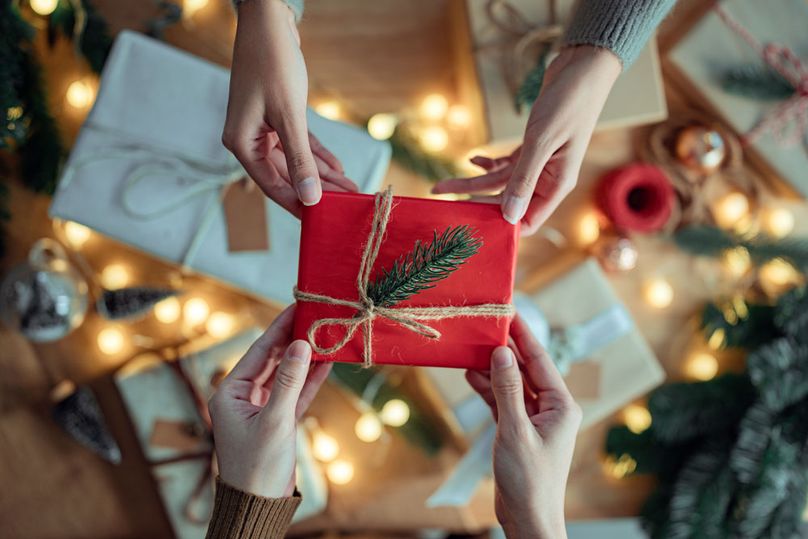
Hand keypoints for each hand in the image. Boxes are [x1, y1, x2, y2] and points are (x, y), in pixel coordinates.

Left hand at [208, 306, 330, 496]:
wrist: (259, 505)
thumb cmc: (258, 466)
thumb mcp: (275, 420)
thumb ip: (288, 381)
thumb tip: (300, 344)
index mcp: (230, 392)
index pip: (258, 352)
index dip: (279, 328)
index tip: (296, 306)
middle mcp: (243, 396)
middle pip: (272, 359)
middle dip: (293, 339)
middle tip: (315, 316)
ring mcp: (261, 408)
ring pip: (286, 375)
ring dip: (305, 358)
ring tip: (325, 334)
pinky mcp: (278, 420)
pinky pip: (295, 393)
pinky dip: (310, 380)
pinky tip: (326, 363)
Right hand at [223, 0, 356, 216]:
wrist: (268, 22)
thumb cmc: (272, 64)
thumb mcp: (289, 116)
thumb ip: (300, 160)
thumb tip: (310, 197)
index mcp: (241, 143)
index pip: (272, 185)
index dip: (298, 204)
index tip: (321, 221)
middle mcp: (249, 140)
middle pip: (287, 175)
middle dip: (318, 190)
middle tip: (345, 206)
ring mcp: (263, 128)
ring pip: (297, 160)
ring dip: (323, 174)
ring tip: (350, 189)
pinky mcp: (278, 116)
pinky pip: (300, 143)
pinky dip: (317, 154)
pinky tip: (338, 167)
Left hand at [432, 45, 620, 234]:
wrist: (582, 69)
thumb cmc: (569, 103)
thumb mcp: (542, 141)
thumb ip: (524, 179)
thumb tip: (509, 215)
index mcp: (557, 185)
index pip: (528, 221)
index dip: (502, 226)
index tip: (472, 225)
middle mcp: (548, 180)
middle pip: (507, 203)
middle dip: (476, 203)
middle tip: (445, 203)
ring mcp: (539, 165)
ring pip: (501, 183)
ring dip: (473, 183)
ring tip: (442, 185)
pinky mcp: (532, 149)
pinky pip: (505, 166)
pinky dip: (488, 164)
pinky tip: (473, 160)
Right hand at [465, 315, 581, 538]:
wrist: (528, 519)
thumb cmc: (529, 480)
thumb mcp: (515, 431)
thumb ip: (507, 390)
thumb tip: (502, 353)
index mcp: (562, 406)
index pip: (541, 361)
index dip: (524, 336)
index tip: (510, 312)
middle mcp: (552, 408)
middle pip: (527, 370)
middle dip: (507, 348)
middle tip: (488, 324)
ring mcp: (536, 419)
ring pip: (513, 384)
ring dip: (493, 369)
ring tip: (472, 346)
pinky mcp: (520, 430)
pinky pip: (504, 402)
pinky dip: (489, 390)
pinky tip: (471, 375)